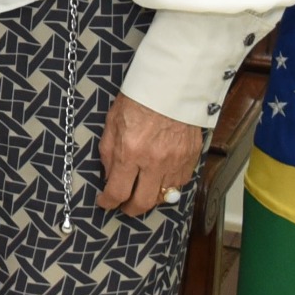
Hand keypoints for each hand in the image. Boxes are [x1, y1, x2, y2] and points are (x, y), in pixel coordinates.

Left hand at [97, 93, 204, 217]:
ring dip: (151, 198)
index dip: (108, 202)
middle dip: (130, 209)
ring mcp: (174, 161)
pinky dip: (169, 186)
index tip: (105, 202)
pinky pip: (180, 183)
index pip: (117, 191)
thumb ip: (108, 152)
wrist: (170, 84)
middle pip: (142, 202)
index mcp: (130, 151)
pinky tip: (161, 179)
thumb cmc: (139, 99)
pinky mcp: (190, 158)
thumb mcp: (112, 123)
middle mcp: (153, 161)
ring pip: (163, 196)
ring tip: (143, 193)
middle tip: (124, 207)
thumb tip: (109, 175)